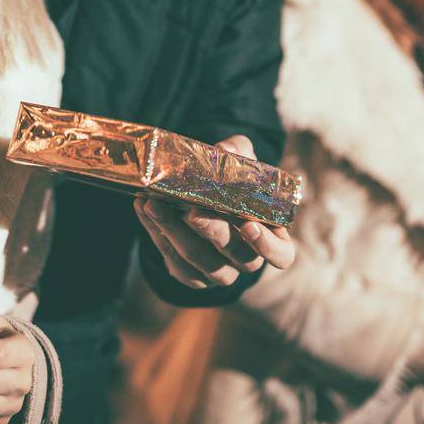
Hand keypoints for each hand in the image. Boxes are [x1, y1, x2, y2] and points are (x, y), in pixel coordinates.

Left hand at [133, 134, 295, 288]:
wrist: (204, 201)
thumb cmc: (233, 184)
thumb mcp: (240, 164)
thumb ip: (238, 153)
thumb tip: (225, 149)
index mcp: (271, 238)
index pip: (280, 255)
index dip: (267, 245)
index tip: (249, 226)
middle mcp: (247, 260)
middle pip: (235, 257)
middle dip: (211, 232)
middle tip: (192, 211)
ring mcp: (218, 272)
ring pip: (197, 260)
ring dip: (173, 231)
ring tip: (152, 203)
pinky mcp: (189, 274)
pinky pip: (172, 261)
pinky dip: (155, 233)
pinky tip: (144, 208)